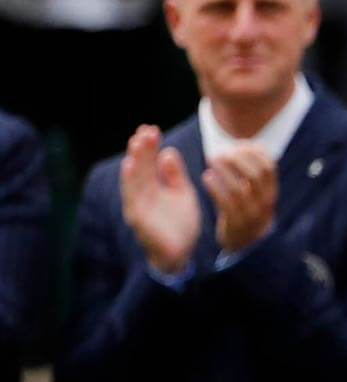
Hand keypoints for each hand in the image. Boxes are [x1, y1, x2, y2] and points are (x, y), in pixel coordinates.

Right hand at [119, 126, 200, 274]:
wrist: (181, 253)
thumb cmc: (178, 222)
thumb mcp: (182, 193)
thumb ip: (175, 175)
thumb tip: (168, 151)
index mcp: (152, 188)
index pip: (149, 163)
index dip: (149, 147)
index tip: (151, 128)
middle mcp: (141, 195)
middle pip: (139, 169)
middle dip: (141, 150)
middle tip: (144, 130)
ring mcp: (138, 207)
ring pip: (133, 180)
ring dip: (135, 161)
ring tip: (137, 143)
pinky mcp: (139, 219)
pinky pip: (132, 198)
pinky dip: (130, 182)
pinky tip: (129, 166)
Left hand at [204, 144, 277, 256]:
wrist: (247, 243)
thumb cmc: (246, 209)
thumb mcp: (256, 191)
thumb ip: (252, 171)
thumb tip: (250, 144)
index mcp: (271, 190)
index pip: (268, 166)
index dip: (253, 153)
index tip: (236, 146)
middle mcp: (265, 202)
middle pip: (256, 174)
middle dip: (238, 159)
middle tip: (220, 153)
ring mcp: (252, 214)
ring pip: (240, 188)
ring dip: (224, 172)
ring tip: (211, 161)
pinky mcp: (236, 224)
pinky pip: (227, 204)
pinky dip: (216, 188)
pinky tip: (206, 177)